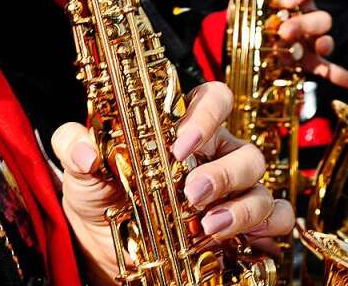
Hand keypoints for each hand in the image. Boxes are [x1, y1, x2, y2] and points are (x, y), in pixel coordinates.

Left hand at [52, 82, 293, 283]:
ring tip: (206, 225)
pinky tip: (238, 239)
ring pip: (260, 185)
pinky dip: (265, 227)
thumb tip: (87, 151)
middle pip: (244, 149)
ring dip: (240, 206)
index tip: (180, 143)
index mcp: (182, 129)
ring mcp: (231, 191)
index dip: (206, 115)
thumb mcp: (78, 169)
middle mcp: (215, 154)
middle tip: (190, 193)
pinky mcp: (241, 228)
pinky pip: (275, 219)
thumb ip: (73, 144)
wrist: (102, 248)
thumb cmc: (99, 194)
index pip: (213, 100)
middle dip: (222, 172)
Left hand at [223, 0, 347, 95]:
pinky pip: (333, 70)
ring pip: (327, 38)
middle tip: (283, 31)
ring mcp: (312, 39)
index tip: (282, 0)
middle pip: (321, 16)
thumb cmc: (250, 12)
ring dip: (321, 44)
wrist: (246, 38)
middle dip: (305, 24)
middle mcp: (308, 15)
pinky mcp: (310, 61)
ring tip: (308, 50)